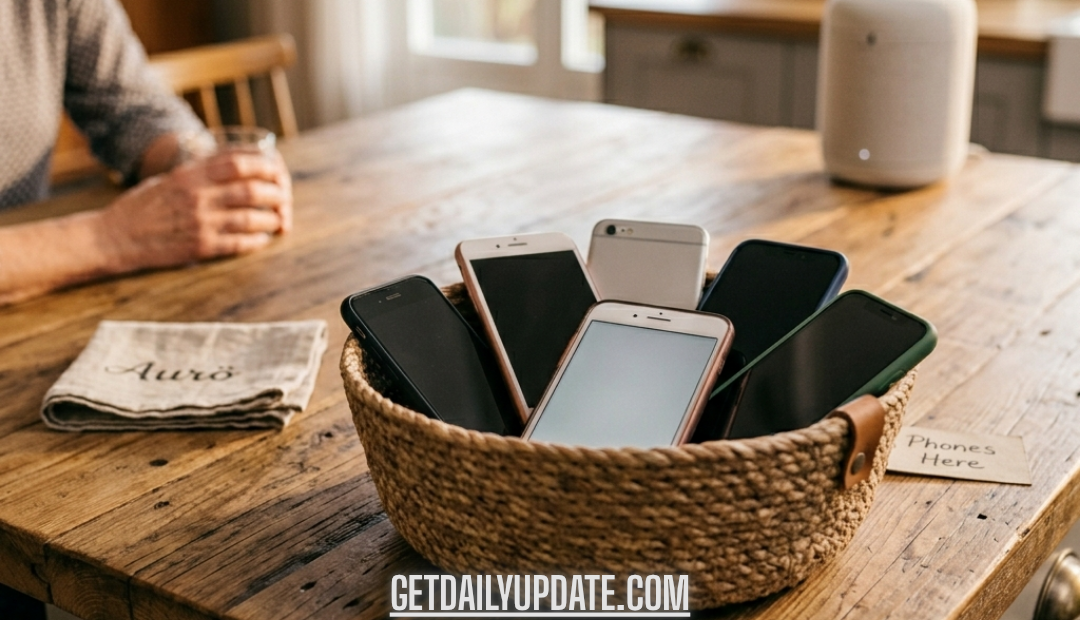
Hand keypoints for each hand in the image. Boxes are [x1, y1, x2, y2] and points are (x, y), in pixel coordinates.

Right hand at [96, 150, 292, 271]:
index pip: (238, 162)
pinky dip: (258, 240)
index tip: (277, 170)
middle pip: (252, 189)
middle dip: (276, 194)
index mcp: (190, 175)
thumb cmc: (142, 206)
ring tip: (279, 221)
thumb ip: (200, 172)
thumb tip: (236, 165)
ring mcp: (200, 222)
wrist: (113, 237)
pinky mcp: (200, 247)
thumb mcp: (169, 179)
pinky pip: (240, 243)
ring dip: (272, 219)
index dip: (265, 165)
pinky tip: (264, 239)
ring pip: (251, 218)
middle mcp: (197, 196)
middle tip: (283, 199)